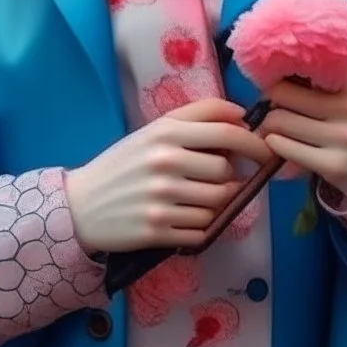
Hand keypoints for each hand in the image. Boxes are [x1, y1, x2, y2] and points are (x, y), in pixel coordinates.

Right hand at [65, 98, 272, 253]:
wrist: (81, 206)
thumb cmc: (122, 165)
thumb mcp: (152, 132)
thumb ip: (194, 120)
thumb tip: (240, 116)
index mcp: (164, 132)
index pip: (224, 129)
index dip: (253, 140)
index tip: (264, 149)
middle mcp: (165, 162)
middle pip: (225, 170)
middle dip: (229, 176)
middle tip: (216, 179)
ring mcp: (161, 198)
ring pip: (218, 202)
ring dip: (218, 203)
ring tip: (200, 199)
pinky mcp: (158, 230)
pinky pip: (203, 230)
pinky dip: (203, 226)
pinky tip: (186, 219)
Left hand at [260, 78, 346, 202]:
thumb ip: (325, 84)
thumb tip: (280, 70)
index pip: (303, 70)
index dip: (281, 78)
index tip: (276, 88)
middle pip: (283, 96)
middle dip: (268, 104)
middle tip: (268, 111)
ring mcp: (344, 139)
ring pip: (280, 123)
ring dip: (268, 128)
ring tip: (272, 131)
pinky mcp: (335, 166)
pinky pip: (286, 151)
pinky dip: (275, 148)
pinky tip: (279, 149)